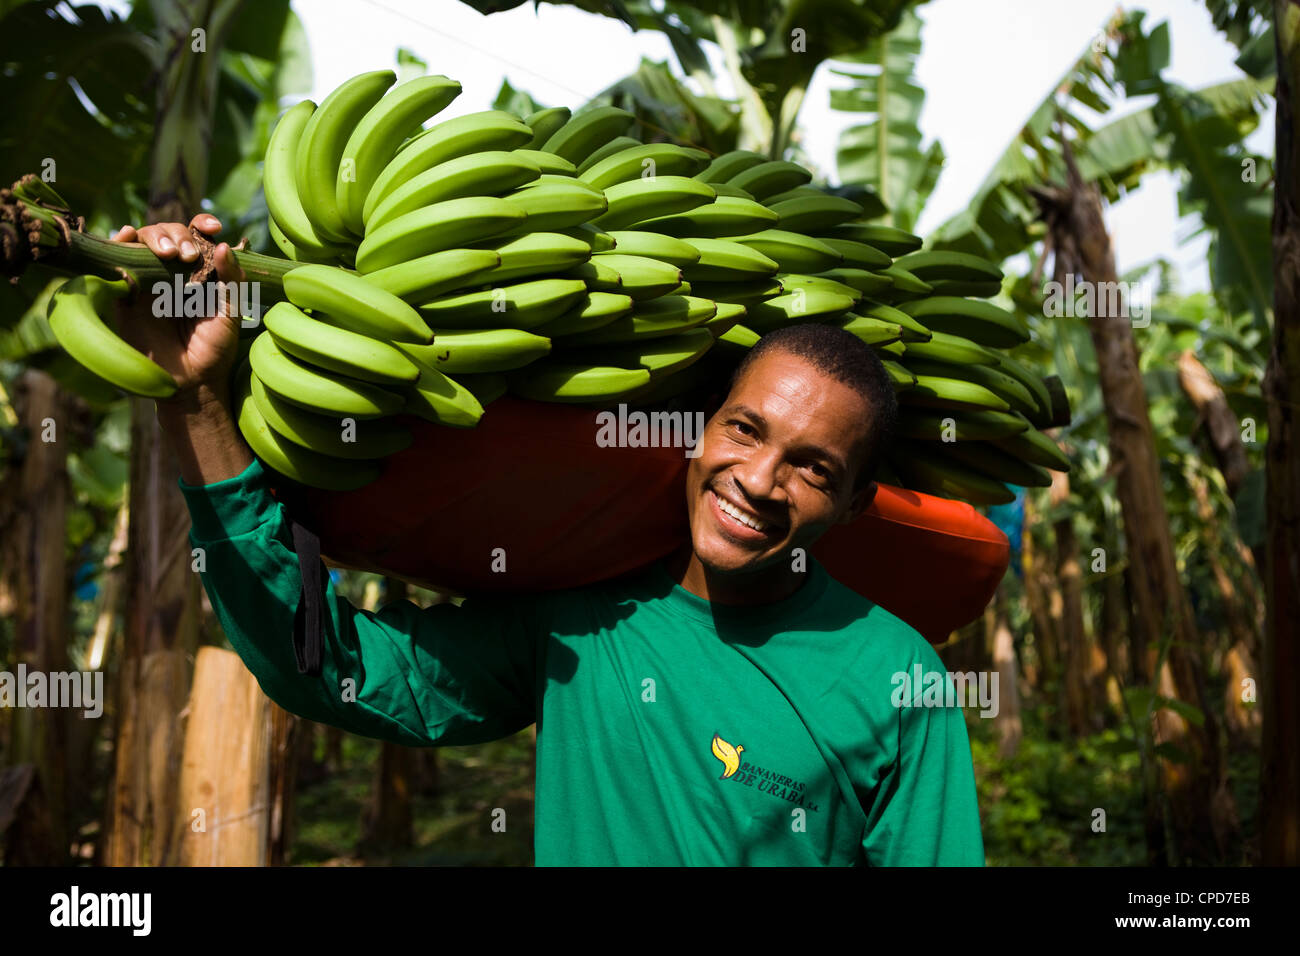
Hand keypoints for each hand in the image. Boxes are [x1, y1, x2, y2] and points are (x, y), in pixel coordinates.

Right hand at [111, 213, 243, 408]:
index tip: (213, 228)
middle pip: (167, 233)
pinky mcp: (125, 294)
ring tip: (167, 254)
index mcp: (200, 270)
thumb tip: (223, 245)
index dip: (202, 224)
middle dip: (177, 235)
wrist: (191, 381)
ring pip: (142, 241)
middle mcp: (172, 270)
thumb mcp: (231, 312)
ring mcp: (147, 280)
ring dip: (153, 237)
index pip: (198, 236)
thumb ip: (231, 279)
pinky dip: (118, 243)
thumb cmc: (215, 347)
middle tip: (187, 257)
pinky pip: (116, 262)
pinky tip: (125, 236)